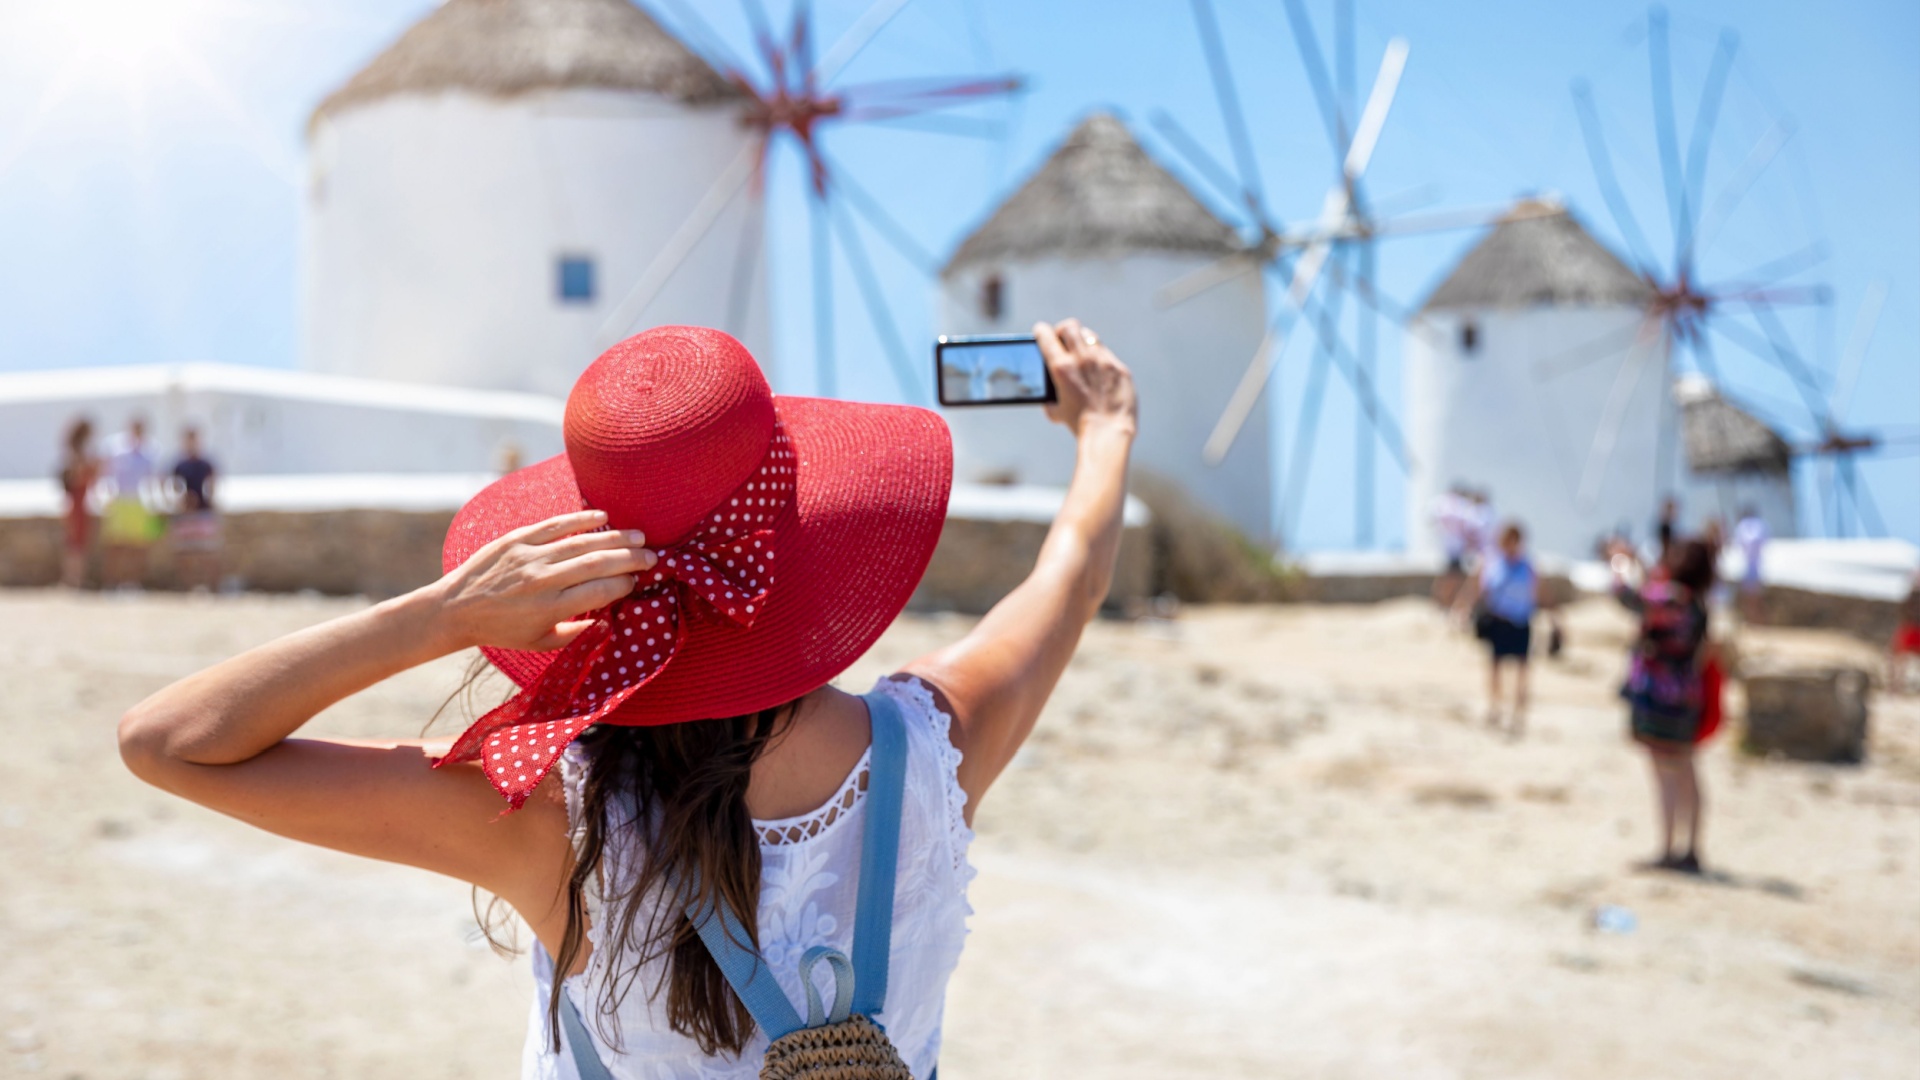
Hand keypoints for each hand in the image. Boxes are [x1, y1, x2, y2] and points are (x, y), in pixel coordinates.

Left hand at [427, 510, 656, 651]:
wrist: (454, 610)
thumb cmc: (502, 630)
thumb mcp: (541, 643)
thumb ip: (577, 633)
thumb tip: (611, 621)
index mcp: (550, 609)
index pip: (599, 592)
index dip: (625, 584)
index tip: (640, 581)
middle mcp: (541, 581)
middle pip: (596, 564)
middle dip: (629, 558)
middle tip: (652, 555)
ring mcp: (529, 557)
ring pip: (580, 542)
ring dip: (614, 537)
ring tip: (638, 535)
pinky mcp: (516, 539)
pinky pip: (554, 525)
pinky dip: (580, 519)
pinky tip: (603, 517)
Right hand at [1034, 318, 1137, 438]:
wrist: (1108, 433)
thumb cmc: (1079, 425)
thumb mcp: (1055, 411)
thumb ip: (1050, 395)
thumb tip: (1050, 392)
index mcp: (1061, 367)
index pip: (1045, 334)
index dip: (1041, 331)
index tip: (1041, 332)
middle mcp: (1082, 358)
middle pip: (1070, 326)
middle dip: (1063, 331)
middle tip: (1063, 340)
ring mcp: (1104, 361)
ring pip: (1090, 337)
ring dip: (1083, 343)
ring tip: (1083, 356)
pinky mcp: (1120, 368)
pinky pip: (1108, 356)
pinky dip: (1101, 361)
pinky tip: (1100, 375)